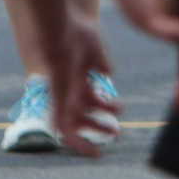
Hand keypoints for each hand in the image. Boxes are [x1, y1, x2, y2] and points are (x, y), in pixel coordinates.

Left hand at [46, 16, 119, 158]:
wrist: (58, 30)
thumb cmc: (77, 35)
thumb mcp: (95, 49)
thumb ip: (101, 62)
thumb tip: (108, 72)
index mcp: (78, 77)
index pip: (89, 99)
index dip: (103, 107)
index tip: (120, 112)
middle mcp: (68, 90)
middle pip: (83, 115)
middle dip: (100, 125)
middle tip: (118, 133)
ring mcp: (62, 96)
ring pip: (75, 123)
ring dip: (95, 132)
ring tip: (115, 134)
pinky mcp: (57, 101)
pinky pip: (63, 126)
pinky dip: (75, 140)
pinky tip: (89, 148)